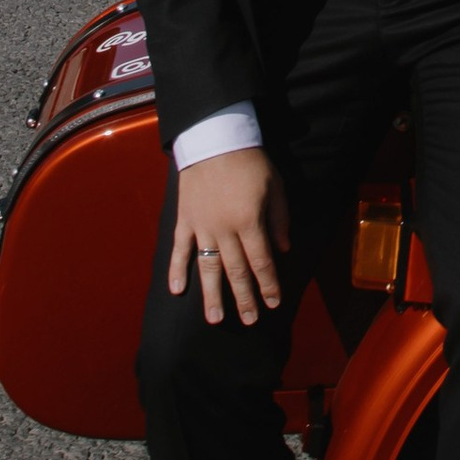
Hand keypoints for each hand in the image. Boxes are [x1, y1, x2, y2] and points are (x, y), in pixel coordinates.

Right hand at [169, 146, 290, 327]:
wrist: (214, 138)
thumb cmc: (249, 161)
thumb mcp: (275, 187)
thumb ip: (279, 220)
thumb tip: (283, 249)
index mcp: (249, 221)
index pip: (261, 262)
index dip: (269, 284)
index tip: (274, 303)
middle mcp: (224, 230)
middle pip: (236, 271)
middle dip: (244, 298)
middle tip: (250, 321)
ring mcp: (201, 227)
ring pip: (207, 267)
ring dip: (212, 295)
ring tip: (215, 319)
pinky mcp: (185, 220)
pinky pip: (179, 250)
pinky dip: (176, 270)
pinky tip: (177, 291)